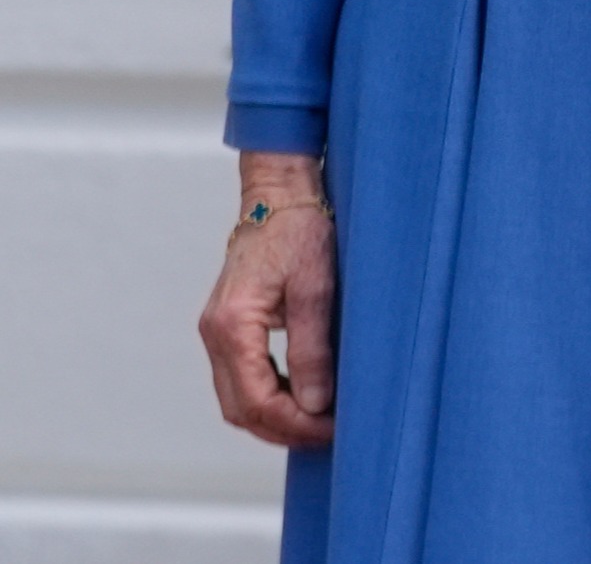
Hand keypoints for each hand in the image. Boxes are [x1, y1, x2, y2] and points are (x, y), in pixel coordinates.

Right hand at [199, 152, 337, 447]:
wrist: (279, 198)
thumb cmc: (301, 234)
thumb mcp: (317, 289)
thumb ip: (313, 349)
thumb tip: (315, 404)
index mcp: (233, 326)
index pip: (256, 399)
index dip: (294, 424)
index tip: (333, 430)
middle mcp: (215, 334)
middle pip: (240, 408)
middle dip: (284, 429)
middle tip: (331, 435)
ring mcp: (216, 333)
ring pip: (236, 399)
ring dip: (274, 418)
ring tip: (320, 423)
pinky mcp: (227, 329)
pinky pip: (240, 379)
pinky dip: (268, 397)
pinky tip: (303, 398)